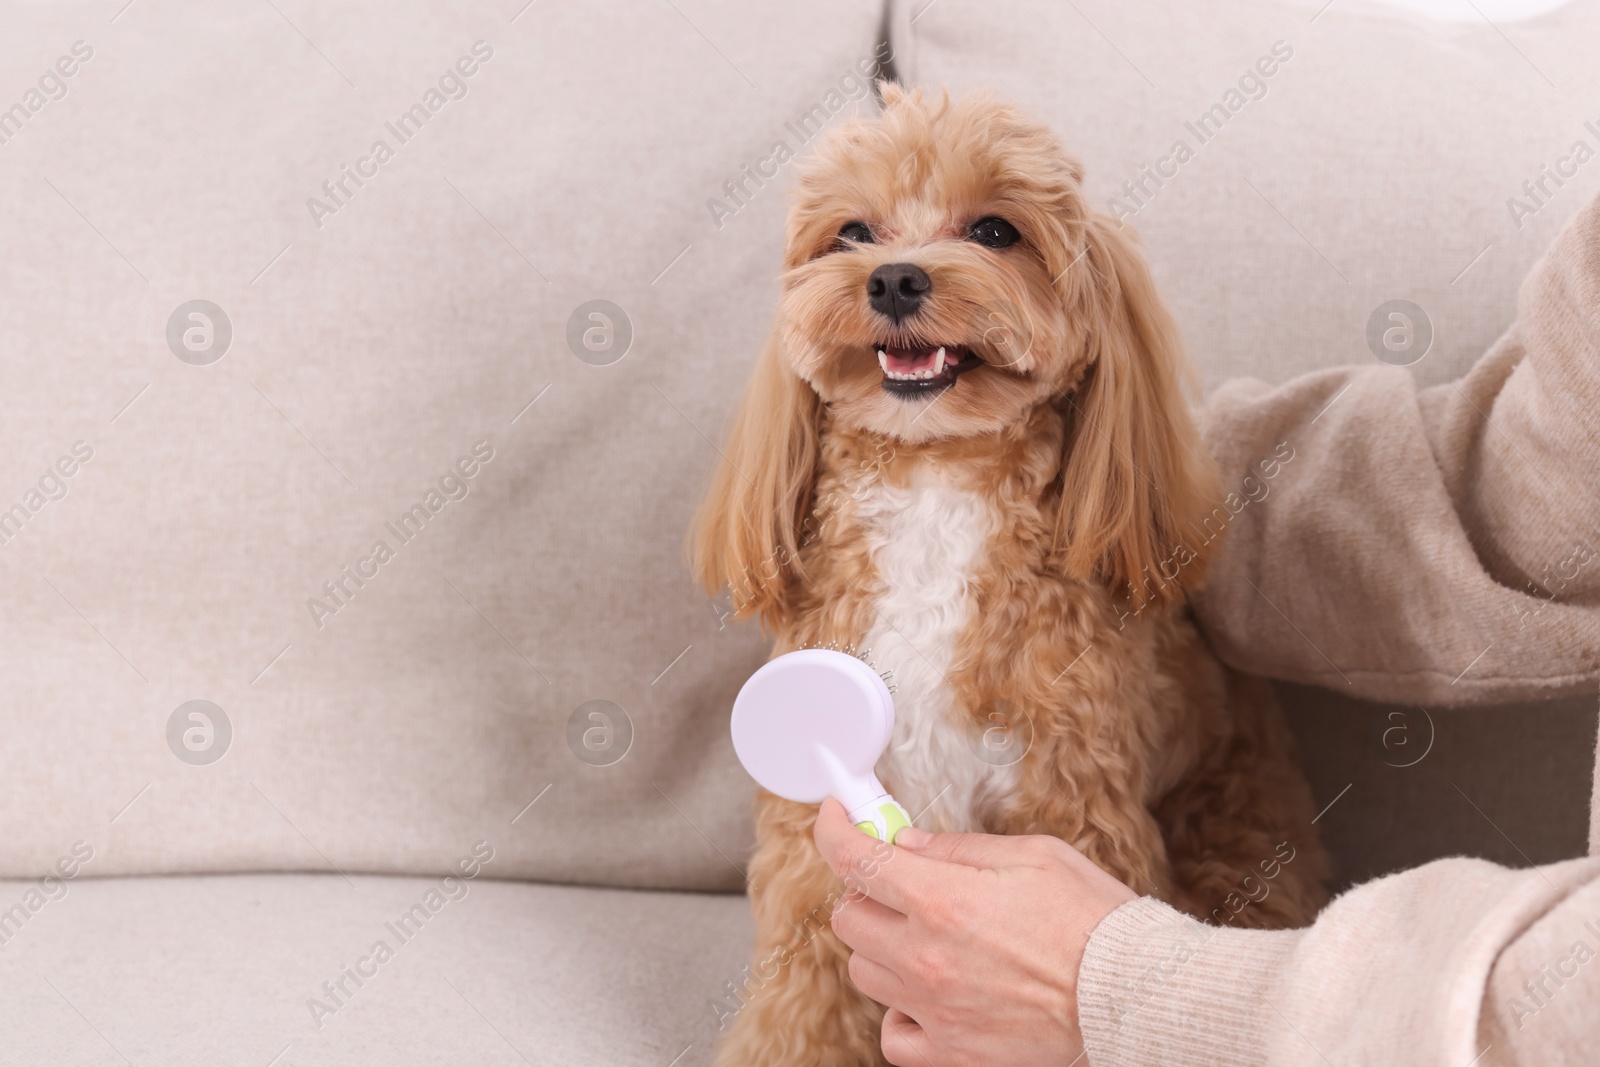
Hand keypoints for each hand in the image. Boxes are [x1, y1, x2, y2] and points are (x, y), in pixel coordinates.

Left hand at [813, 798, 1136, 1065]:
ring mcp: (935, 1011)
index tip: (837, 818)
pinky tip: (929, 996)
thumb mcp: (1034, 856)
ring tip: (928, 940)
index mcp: (943, 900)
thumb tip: (906, 844)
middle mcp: (926, 957)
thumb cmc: (1094, 921)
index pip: (854, 859)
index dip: (834, 829)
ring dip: (884, 949)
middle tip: (902, 884)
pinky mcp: (953, 1054)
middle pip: (849, 918)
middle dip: (868, 892)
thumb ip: (960, 849)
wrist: (1133, 998)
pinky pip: (893, 1035)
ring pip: (865, 972)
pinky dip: (901, 1014)